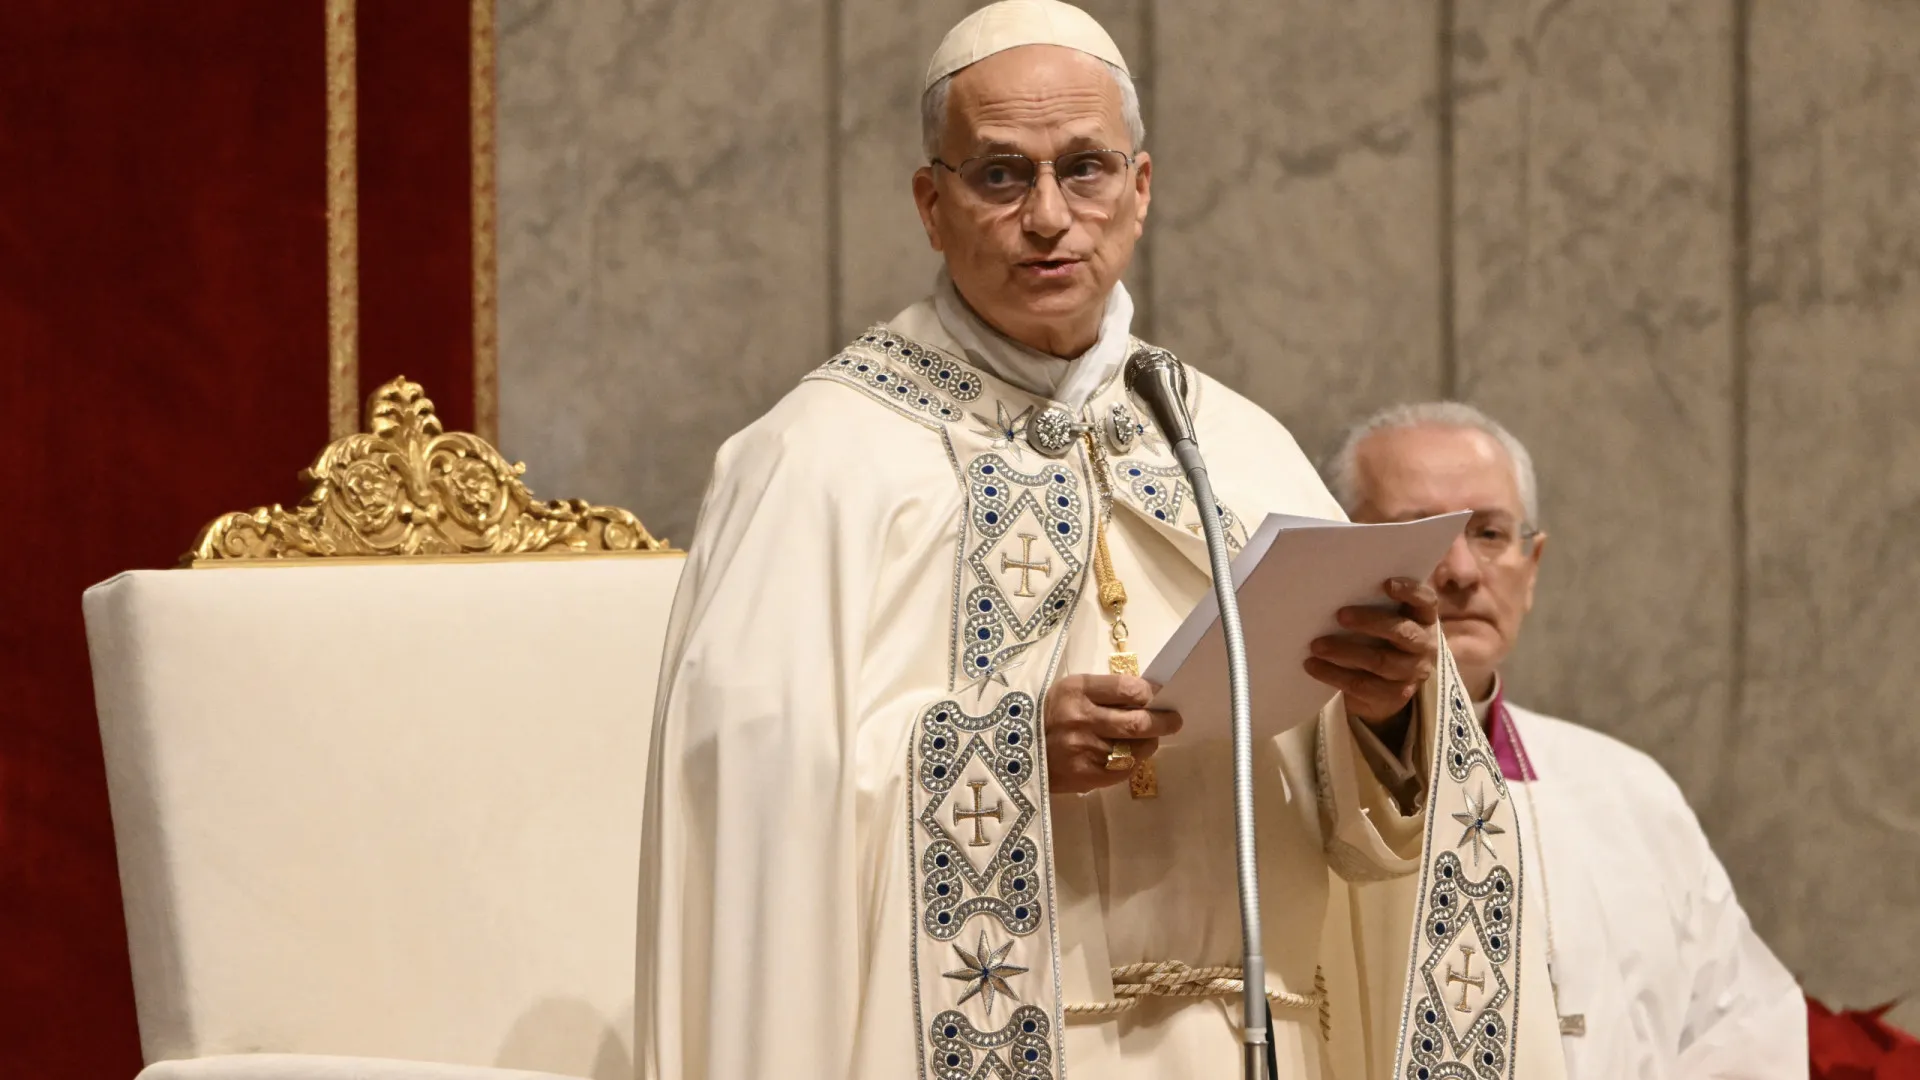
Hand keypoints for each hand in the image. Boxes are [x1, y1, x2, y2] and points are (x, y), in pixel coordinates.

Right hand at [1043, 673, 1182, 794]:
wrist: (1010, 754)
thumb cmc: (1046, 716)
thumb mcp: (1068, 692)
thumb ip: (1104, 692)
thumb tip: (1146, 695)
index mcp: (1076, 691)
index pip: (1128, 689)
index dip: (1149, 693)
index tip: (1156, 695)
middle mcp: (1081, 719)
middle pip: (1138, 721)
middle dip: (1163, 721)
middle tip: (1173, 720)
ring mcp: (1084, 750)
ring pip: (1136, 748)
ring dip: (1149, 742)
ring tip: (1148, 738)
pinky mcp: (1086, 776)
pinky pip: (1124, 769)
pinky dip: (1133, 761)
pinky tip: (1130, 754)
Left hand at [1305, 577, 1439, 727]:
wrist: (1387, 689)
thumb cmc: (1381, 639)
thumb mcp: (1384, 620)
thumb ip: (1373, 604)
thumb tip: (1335, 588)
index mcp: (1424, 619)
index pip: (1425, 601)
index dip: (1409, 591)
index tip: (1386, 583)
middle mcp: (1424, 646)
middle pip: (1402, 632)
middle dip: (1370, 622)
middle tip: (1340, 615)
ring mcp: (1411, 673)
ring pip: (1379, 661)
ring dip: (1344, 651)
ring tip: (1316, 645)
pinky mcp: (1394, 697)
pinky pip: (1361, 685)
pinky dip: (1333, 675)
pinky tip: (1313, 665)